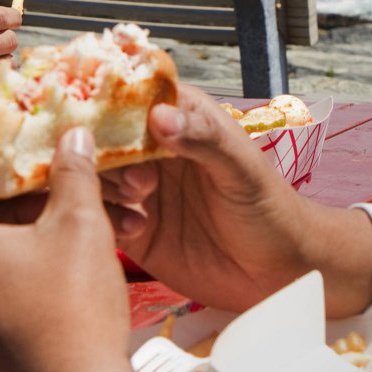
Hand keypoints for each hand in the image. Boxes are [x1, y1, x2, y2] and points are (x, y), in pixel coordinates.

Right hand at [114, 85, 371, 315]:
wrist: (282, 273)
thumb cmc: (271, 210)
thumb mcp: (242, 169)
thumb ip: (203, 140)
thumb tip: (160, 117)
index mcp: (178, 120)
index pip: (130, 98)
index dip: (105, 103)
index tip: (89, 116)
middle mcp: (151, 151)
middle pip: (100, 137)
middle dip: (101, 150)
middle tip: (129, 170)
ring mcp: (139, 189)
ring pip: (93, 175)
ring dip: (102, 185)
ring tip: (137, 198)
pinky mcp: (132, 228)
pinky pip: (99, 216)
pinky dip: (106, 219)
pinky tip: (137, 229)